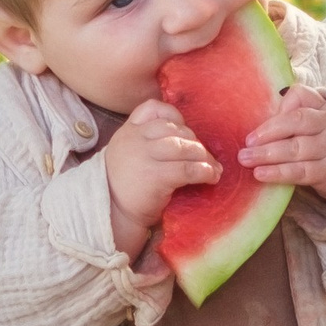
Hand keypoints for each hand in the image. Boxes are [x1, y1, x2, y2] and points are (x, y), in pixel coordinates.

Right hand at [103, 99, 218, 254]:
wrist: (113, 217)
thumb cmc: (126, 189)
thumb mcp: (128, 156)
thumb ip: (146, 141)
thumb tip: (187, 139)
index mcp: (128, 132)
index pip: (152, 108)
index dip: (173, 115)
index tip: (185, 131)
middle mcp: (134, 139)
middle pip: (174, 129)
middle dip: (194, 142)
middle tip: (206, 157)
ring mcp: (144, 156)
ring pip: (183, 146)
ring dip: (204, 157)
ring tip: (213, 168)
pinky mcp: (155, 176)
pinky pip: (187, 168)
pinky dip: (204, 171)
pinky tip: (211, 177)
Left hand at [239, 86, 325, 200]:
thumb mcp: (319, 118)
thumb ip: (295, 110)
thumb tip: (266, 116)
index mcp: (324, 107)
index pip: (302, 96)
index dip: (280, 106)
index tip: (262, 119)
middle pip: (297, 122)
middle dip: (268, 132)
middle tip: (246, 144)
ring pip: (296, 149)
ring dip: (267, 155)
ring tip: (246, 159)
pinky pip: (300, 172)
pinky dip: (279, 173)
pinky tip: (261, 174)